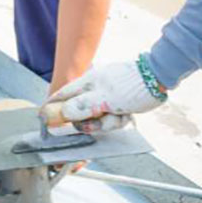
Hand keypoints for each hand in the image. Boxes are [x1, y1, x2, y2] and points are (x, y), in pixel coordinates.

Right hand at [42, 61, 165, 132]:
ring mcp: (104, 99)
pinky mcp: (115, 106)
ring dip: (107, 122)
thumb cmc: (131, 85)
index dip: (50, 107)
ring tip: (118, 114)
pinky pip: (109, 120)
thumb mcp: (104, 98)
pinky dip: (117, 120)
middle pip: (78, 114)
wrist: (158, 80)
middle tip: (99, 119)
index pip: (60, 96)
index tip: (43, 119)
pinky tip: (125, 114)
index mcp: (85, 84)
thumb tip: (61, 112)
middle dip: (90, 122)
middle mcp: (92, 91)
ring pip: (95, 120)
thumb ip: (81, 107)